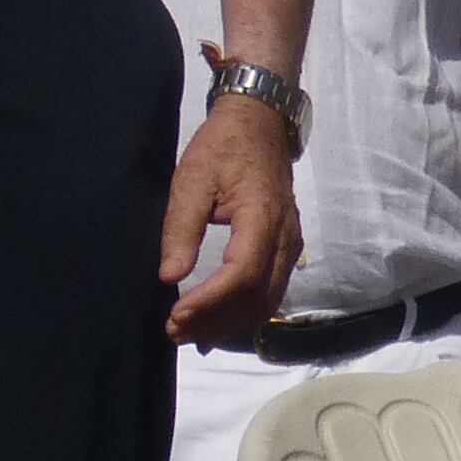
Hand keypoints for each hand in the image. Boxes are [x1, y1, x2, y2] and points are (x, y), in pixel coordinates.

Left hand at [162, 94, 302, 345]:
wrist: (259, 124)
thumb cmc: (222, 148)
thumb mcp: (192, 179)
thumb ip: (180, 228)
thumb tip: (170, 277)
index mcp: (262, 217)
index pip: (241, 274)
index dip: (209, 302)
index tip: (176, 315)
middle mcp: (284, 237)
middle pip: (257, 296)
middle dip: (216, 320)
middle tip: (175, 333)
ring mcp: (291, 245)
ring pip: (267, 300)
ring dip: (230, 323)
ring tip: (191, 336)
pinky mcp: (286, 249)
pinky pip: (271, 291)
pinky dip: (244, 313)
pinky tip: (218, 324)